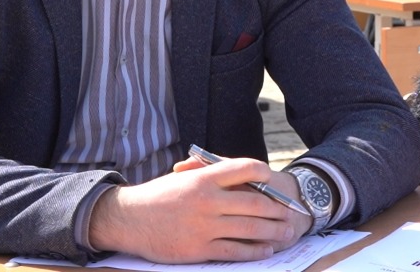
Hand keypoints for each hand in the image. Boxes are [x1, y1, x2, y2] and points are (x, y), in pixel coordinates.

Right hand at [88, 156, 299, 262]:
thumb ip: (209, 174)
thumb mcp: (182, 178)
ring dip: (272, 231)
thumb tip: (241, 176)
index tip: (273, 177)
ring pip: (249, 228)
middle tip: (292, 213)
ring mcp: (204, 226)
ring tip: (287, 232)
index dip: (262, 172)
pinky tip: (266, 250)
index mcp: (203, 178)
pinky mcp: (199, 249)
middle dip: (277, 209)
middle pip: (254, 202)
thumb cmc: (157, 196)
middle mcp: (207, 200)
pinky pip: (234, 250)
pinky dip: (254, 251)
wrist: (127, 219)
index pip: (243, 168)